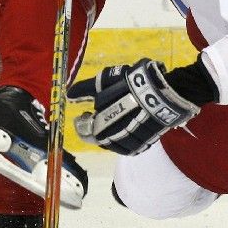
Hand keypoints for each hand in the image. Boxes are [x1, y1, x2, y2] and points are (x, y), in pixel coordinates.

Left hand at [67, 58, 200, 154]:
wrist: (160, 94)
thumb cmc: (128, 86)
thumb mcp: (103, 83)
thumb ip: (84, 90)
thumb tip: (68, 95)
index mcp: (99, 129)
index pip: (83, 132)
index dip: (82, 121)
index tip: (85, 112)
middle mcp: (113, 141)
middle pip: (99, 138)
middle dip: (97, 126)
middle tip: (99, 113)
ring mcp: (130, 144)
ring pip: (115, 143)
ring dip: (112, 132)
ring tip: (116, 117)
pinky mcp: (145, 144)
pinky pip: (131, 145)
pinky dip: (126, 137)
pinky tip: (129, 125)